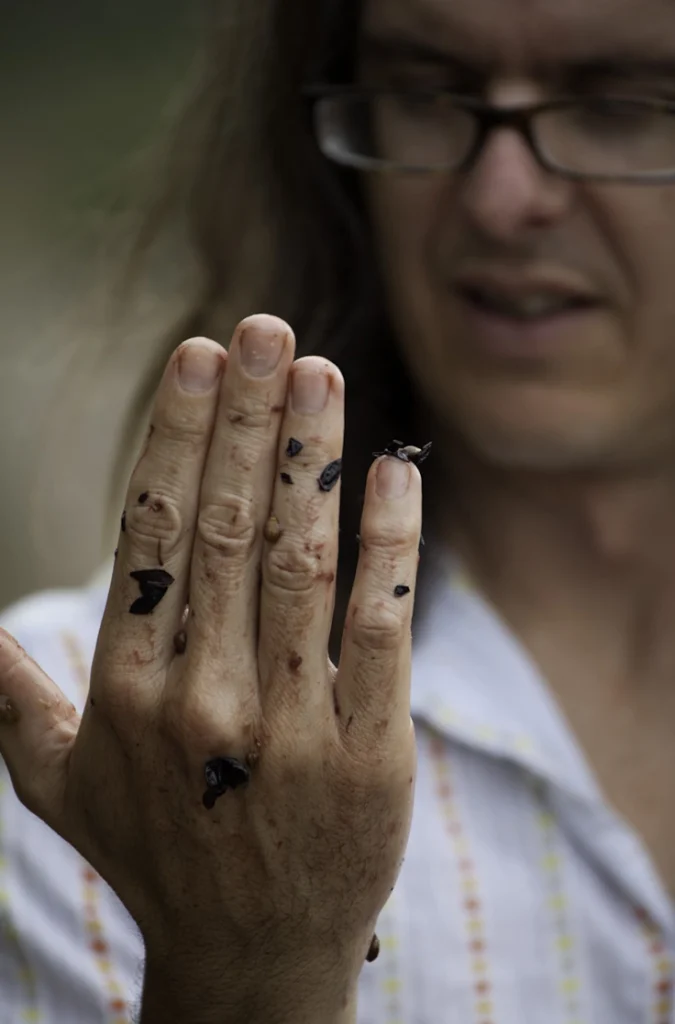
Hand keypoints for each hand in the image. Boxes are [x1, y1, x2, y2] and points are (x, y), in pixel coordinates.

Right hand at [0, 315, 421, 1023]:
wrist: (250, 955)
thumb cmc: (156, 851)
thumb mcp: (56, 782)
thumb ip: (13, 697)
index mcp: (126, 690)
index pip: (153, 533)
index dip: (178, 436)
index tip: (198, 359)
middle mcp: (200, 699)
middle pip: (225, 528)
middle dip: (247, 418)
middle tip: (266, 330)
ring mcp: (288, 726)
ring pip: (299, 562)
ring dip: (311, 458)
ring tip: (322, 372)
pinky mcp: (369, 750)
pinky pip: (383, 629)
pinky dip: (392, 545)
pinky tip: (396, 469)